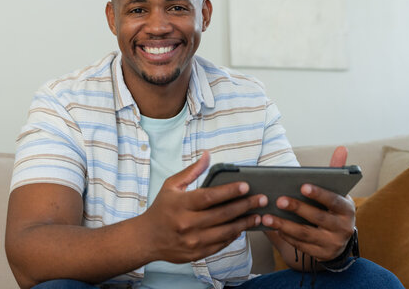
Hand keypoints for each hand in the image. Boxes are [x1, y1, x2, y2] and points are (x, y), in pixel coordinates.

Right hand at [142, 152, 266, 262]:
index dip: (230, 191)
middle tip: (262, 199)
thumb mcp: (171, 186)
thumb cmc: (161, 209)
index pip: (210, 196)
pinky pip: (221, 244)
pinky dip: (234, 236)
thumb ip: (191, 171)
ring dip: (245, 223)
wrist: (147, 239)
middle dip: (245, 206)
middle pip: (223, 214)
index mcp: (182, 204)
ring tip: (258, 215)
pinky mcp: (197, 253)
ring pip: (226, 231)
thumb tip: (207, 155)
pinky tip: (242, 227)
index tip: (246, 186)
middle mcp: (187, 223)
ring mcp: (193, 240)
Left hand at [263, 146, 355, 260]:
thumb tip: (342, 148)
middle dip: (297, 208)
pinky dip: (285, 236)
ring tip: (266, 217)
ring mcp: (331, 243)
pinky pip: (300, 245)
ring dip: (284, 225)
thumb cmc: (333, 208)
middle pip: (317, 218)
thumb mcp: (337, 191)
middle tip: (278, 200)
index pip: (334, 201)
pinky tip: (272, 227)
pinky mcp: (320, 255)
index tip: (302, 185)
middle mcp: (343, 228)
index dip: (319, 194)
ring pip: (305, 234)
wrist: (339, 239)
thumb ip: (336, 171)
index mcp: (347, 209)